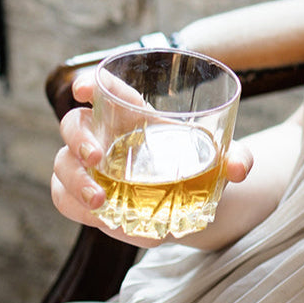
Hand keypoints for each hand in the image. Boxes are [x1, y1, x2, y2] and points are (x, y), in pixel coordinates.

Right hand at [50, 67, 253, 246]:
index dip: (91, 82)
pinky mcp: (85, 195)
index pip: (106, 88)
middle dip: (78, 139)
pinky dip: (79, 209)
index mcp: (136, 114)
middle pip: (74, 125)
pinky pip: (65, 199)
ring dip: (75, 182)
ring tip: (101, 203)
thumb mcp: (222, 160)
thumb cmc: (201, 166)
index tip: (85, 88)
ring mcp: (90, 167)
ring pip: (63, 165)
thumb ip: (237, 158)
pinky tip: (102, 220)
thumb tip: (240, 168)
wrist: (192, 203)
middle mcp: (106, 136)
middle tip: (98, 160)